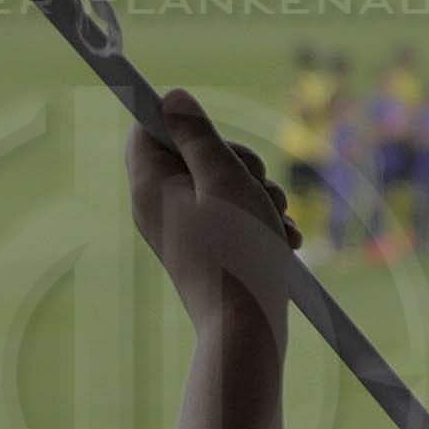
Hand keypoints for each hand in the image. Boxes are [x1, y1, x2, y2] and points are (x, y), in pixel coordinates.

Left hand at [128, 90, 298, 327]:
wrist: (248, 331)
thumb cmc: (237, 254)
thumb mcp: (224, 179)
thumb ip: (197, 135)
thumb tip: (171, 98)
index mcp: (151, 186)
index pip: (145, 127)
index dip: (181, 119)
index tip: (215, 133)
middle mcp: (160, 206)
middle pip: (193, 152)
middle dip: (239, 160)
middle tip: (257, 183)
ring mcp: (184, 229)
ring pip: (222, 182)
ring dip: (258, 191)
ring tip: (276, 219)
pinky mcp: (207, 248)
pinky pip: (232, 214)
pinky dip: (259, 219)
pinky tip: (283, 240)